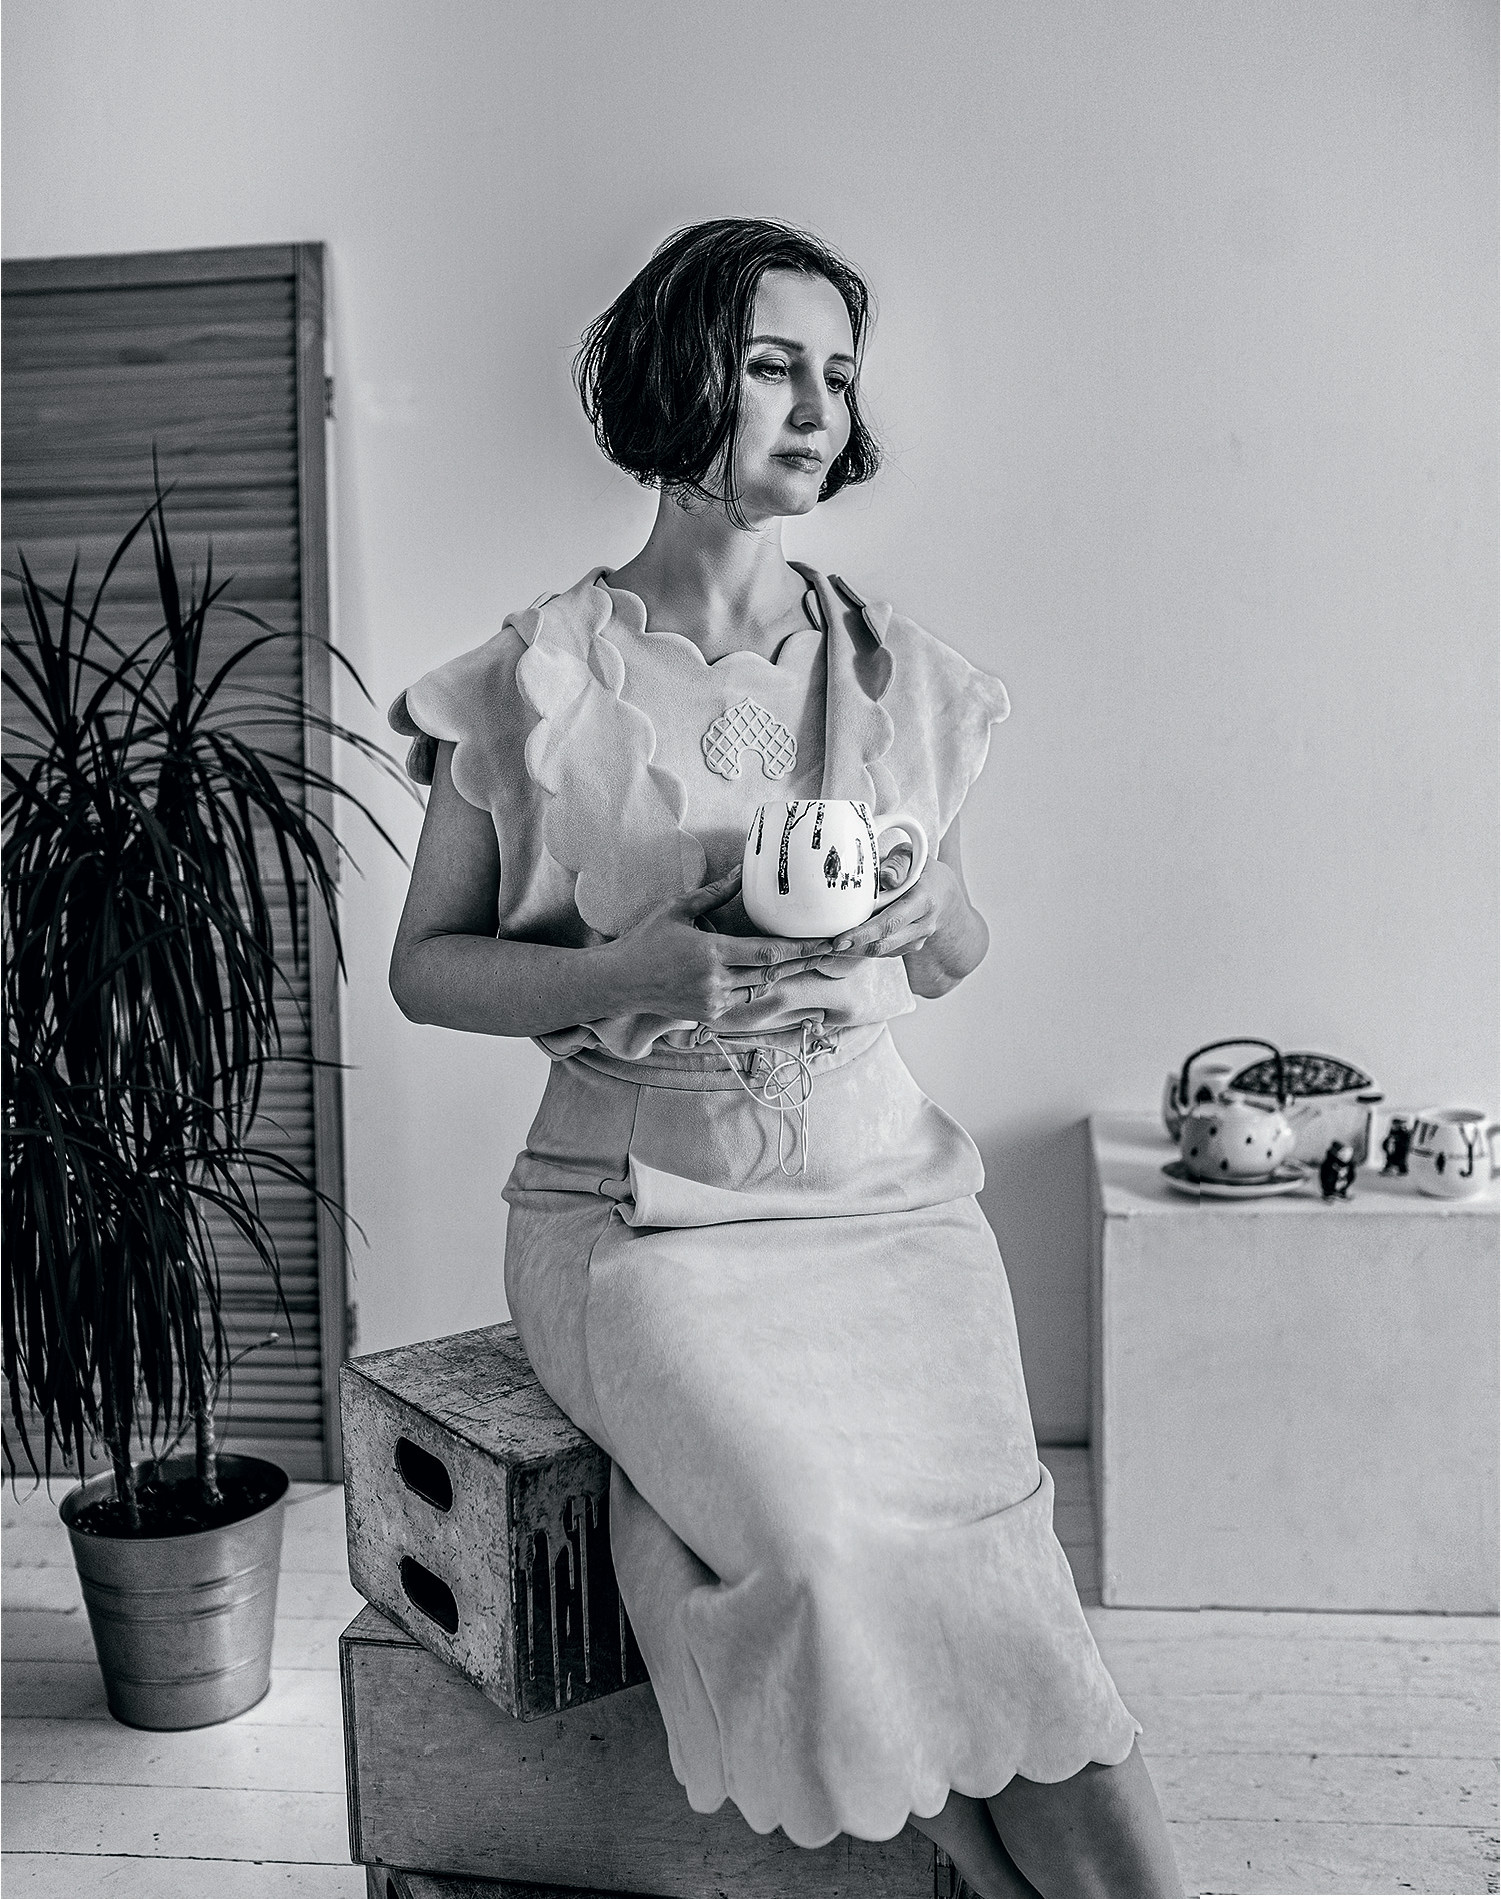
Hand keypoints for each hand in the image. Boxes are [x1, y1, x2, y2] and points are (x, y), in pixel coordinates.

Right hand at [603, 867, 839, 1020]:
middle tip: (834, 949)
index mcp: (711, 954)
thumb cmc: (644, 941)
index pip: (769, 953)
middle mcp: (716, 982)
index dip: (803, 948)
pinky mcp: (708, 1015)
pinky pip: (743, 999)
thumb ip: (714, 893)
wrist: (618, 982)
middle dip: (805, 960)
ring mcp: (713, 1002)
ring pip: (760, 987)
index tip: (828, 942)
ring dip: (780, 973)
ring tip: (808, 958)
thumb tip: (741, 872)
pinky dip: (756, 985)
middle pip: (773, 972)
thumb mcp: (677, 909)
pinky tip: (769, 974)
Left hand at [824, 856, 959, 962]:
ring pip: (881, 951)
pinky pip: (882, 951)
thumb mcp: (913, 856)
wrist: (943, 895)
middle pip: (883, 944)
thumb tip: (886, 877)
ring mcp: (916, 940)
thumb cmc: (922, 871)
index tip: (841, 939)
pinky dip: (862, 949)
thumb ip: (899, 862)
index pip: (891, 922)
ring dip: (854, 950)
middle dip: (852, 948)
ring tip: (828, 945)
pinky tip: (846, 942)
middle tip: (826, 946)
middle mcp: (922, 925)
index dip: (864, 934)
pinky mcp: (908, 947)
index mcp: (924, 901)